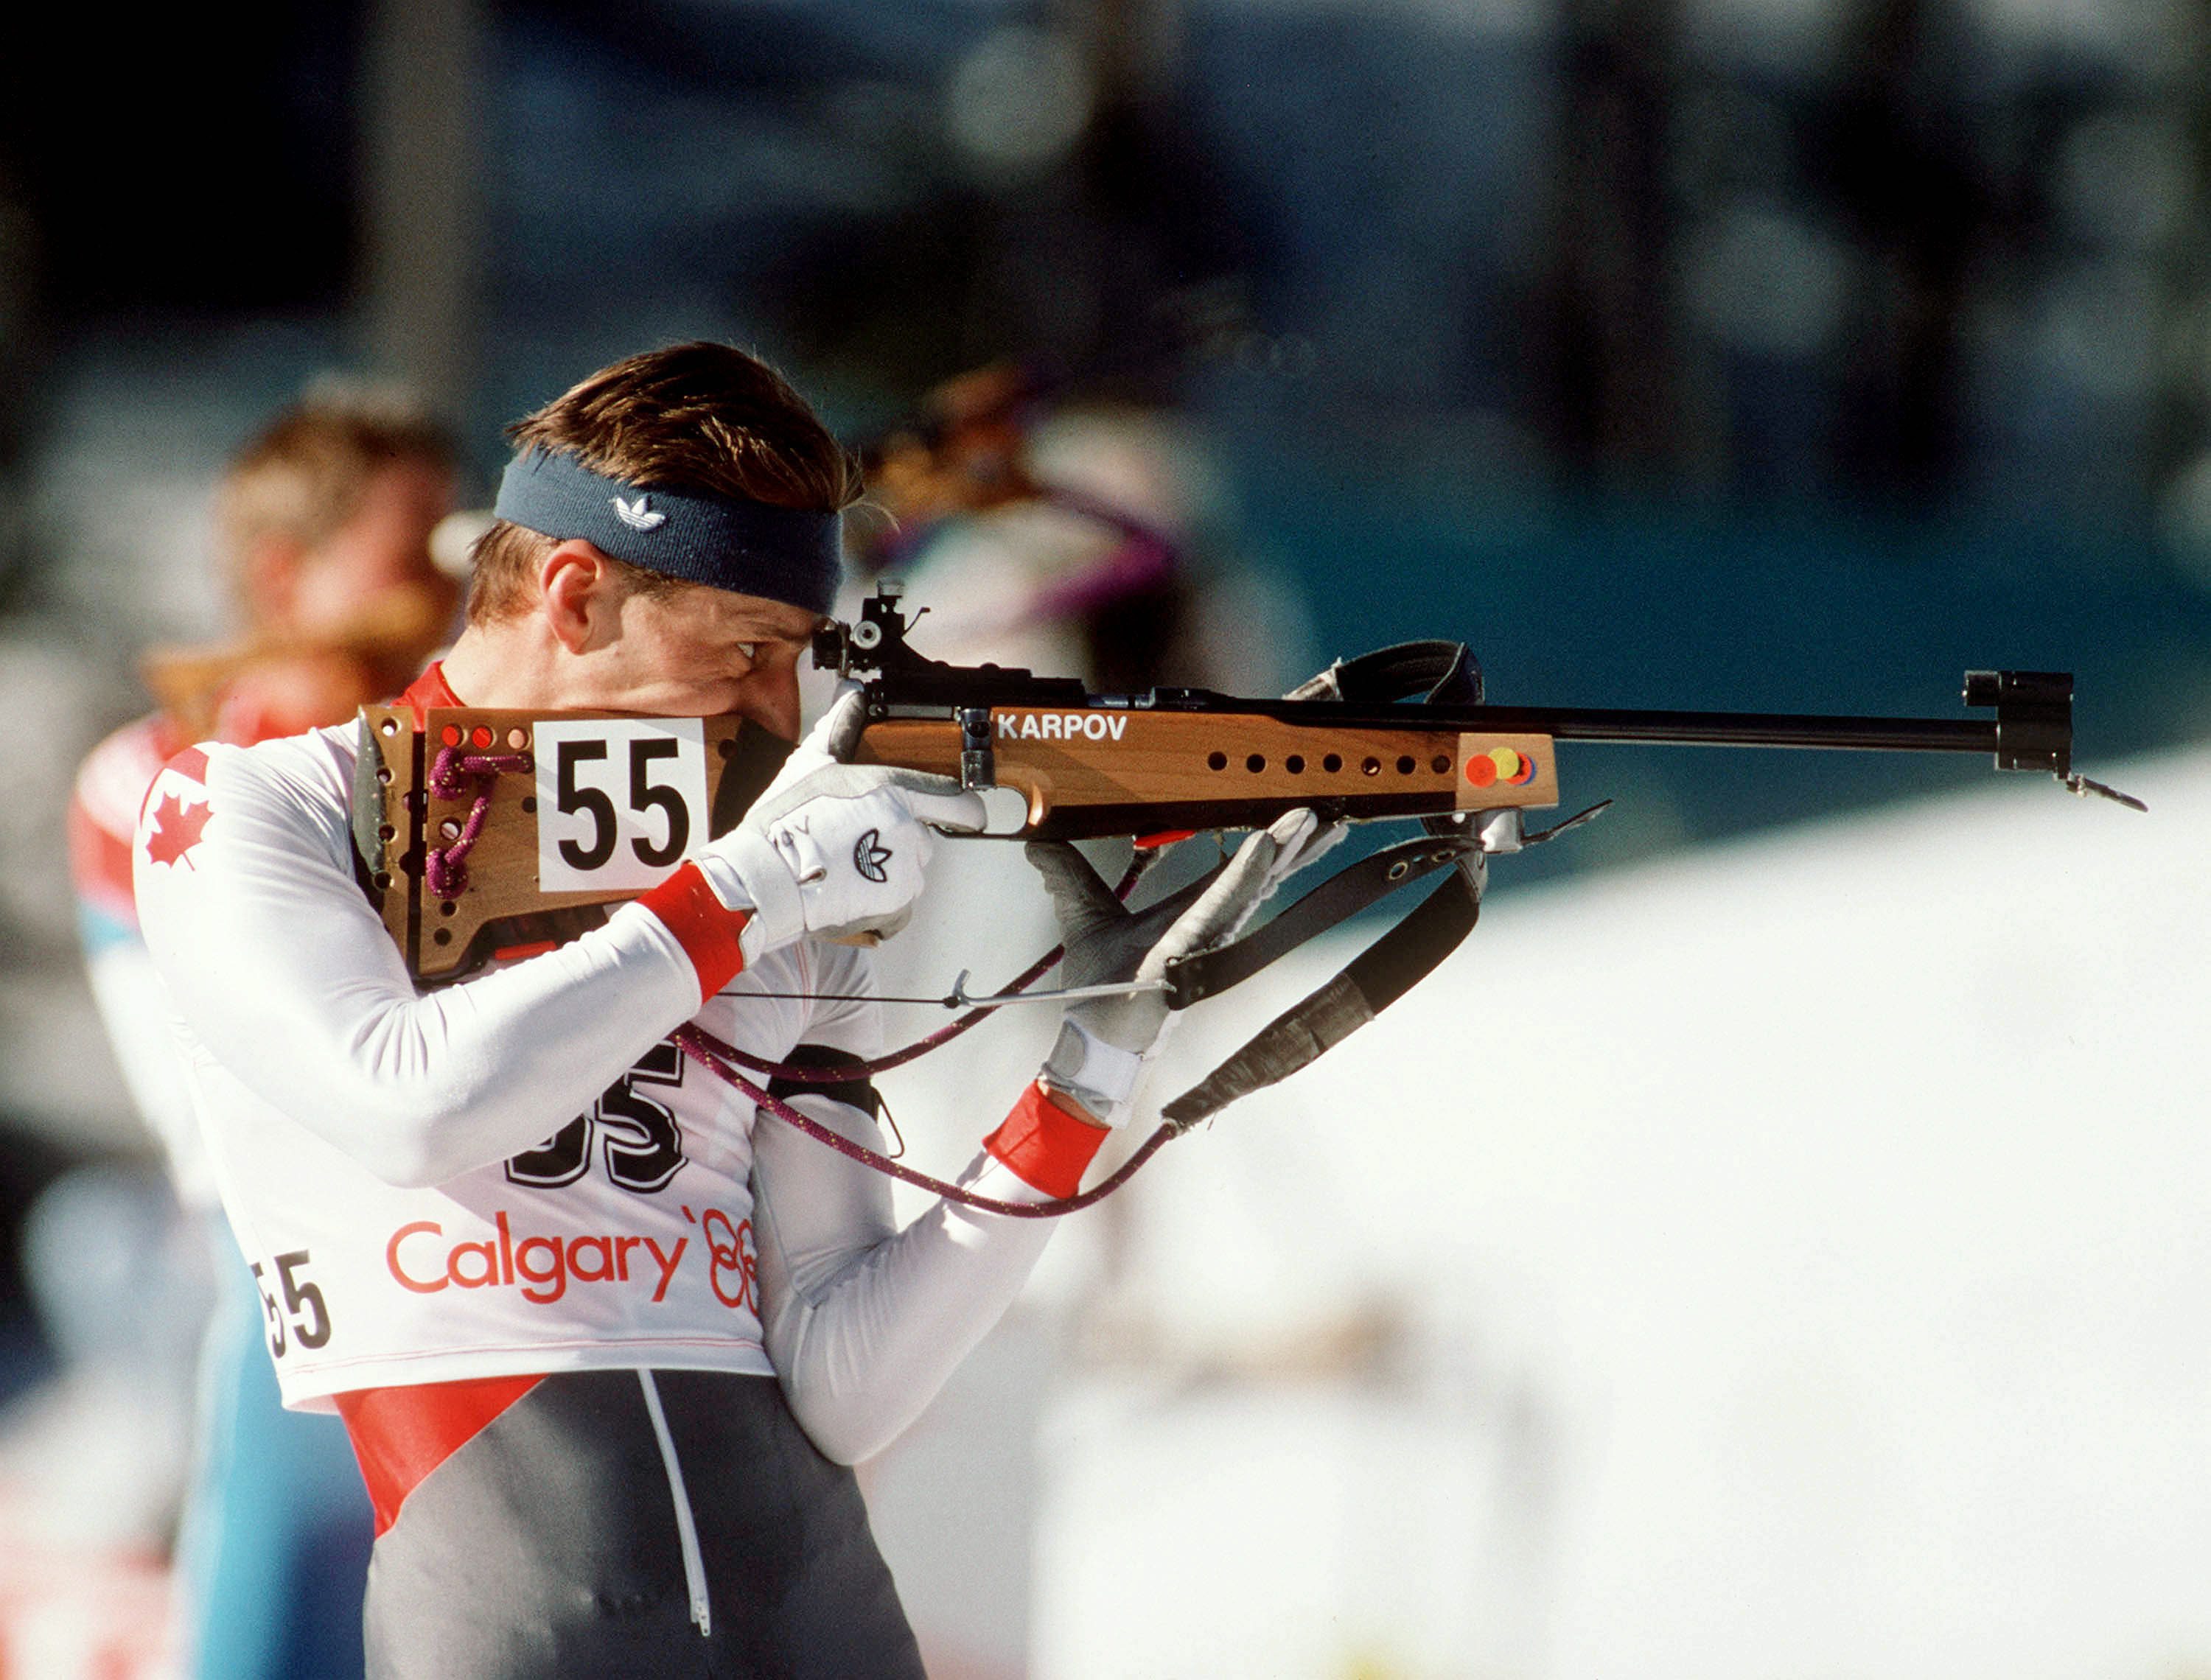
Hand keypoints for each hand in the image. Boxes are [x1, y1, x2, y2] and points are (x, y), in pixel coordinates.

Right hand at [695, 686, 985, 954]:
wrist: (764, 877)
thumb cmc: (783, 822)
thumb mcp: (810, 765)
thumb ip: (839, 729)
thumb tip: (851, 697)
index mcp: (894, 790)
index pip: (957, 802)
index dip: (964, 810)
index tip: (965, 815)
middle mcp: (907, 828)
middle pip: (923, 838)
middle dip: (898, 841)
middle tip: (856, 844)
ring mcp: (904, 869)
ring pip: (910, 872)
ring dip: (887, 873)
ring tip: (845, 870)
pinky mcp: (895, 905)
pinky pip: (900, 907)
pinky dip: (881, 905)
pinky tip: (849, 894)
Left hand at [1025, 809, 1343, 1124]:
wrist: (1091, 1032)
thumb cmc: (1099, 987)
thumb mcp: (1082, 912)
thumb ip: (1067, 876)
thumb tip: (1040, 844)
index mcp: (1186, 914)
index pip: (1231, 871)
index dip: (1260, 845)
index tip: (1287, 820)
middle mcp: (1203, 924)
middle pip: (1254, 876)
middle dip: (1289, 845)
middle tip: (1317, 815)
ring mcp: (1201, 937)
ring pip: (1249, 886)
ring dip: (1280, 853)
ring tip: (1307, 822)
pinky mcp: (1189, 947)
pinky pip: (1220, 906)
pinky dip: (1243, 876)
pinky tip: (1264, 848)